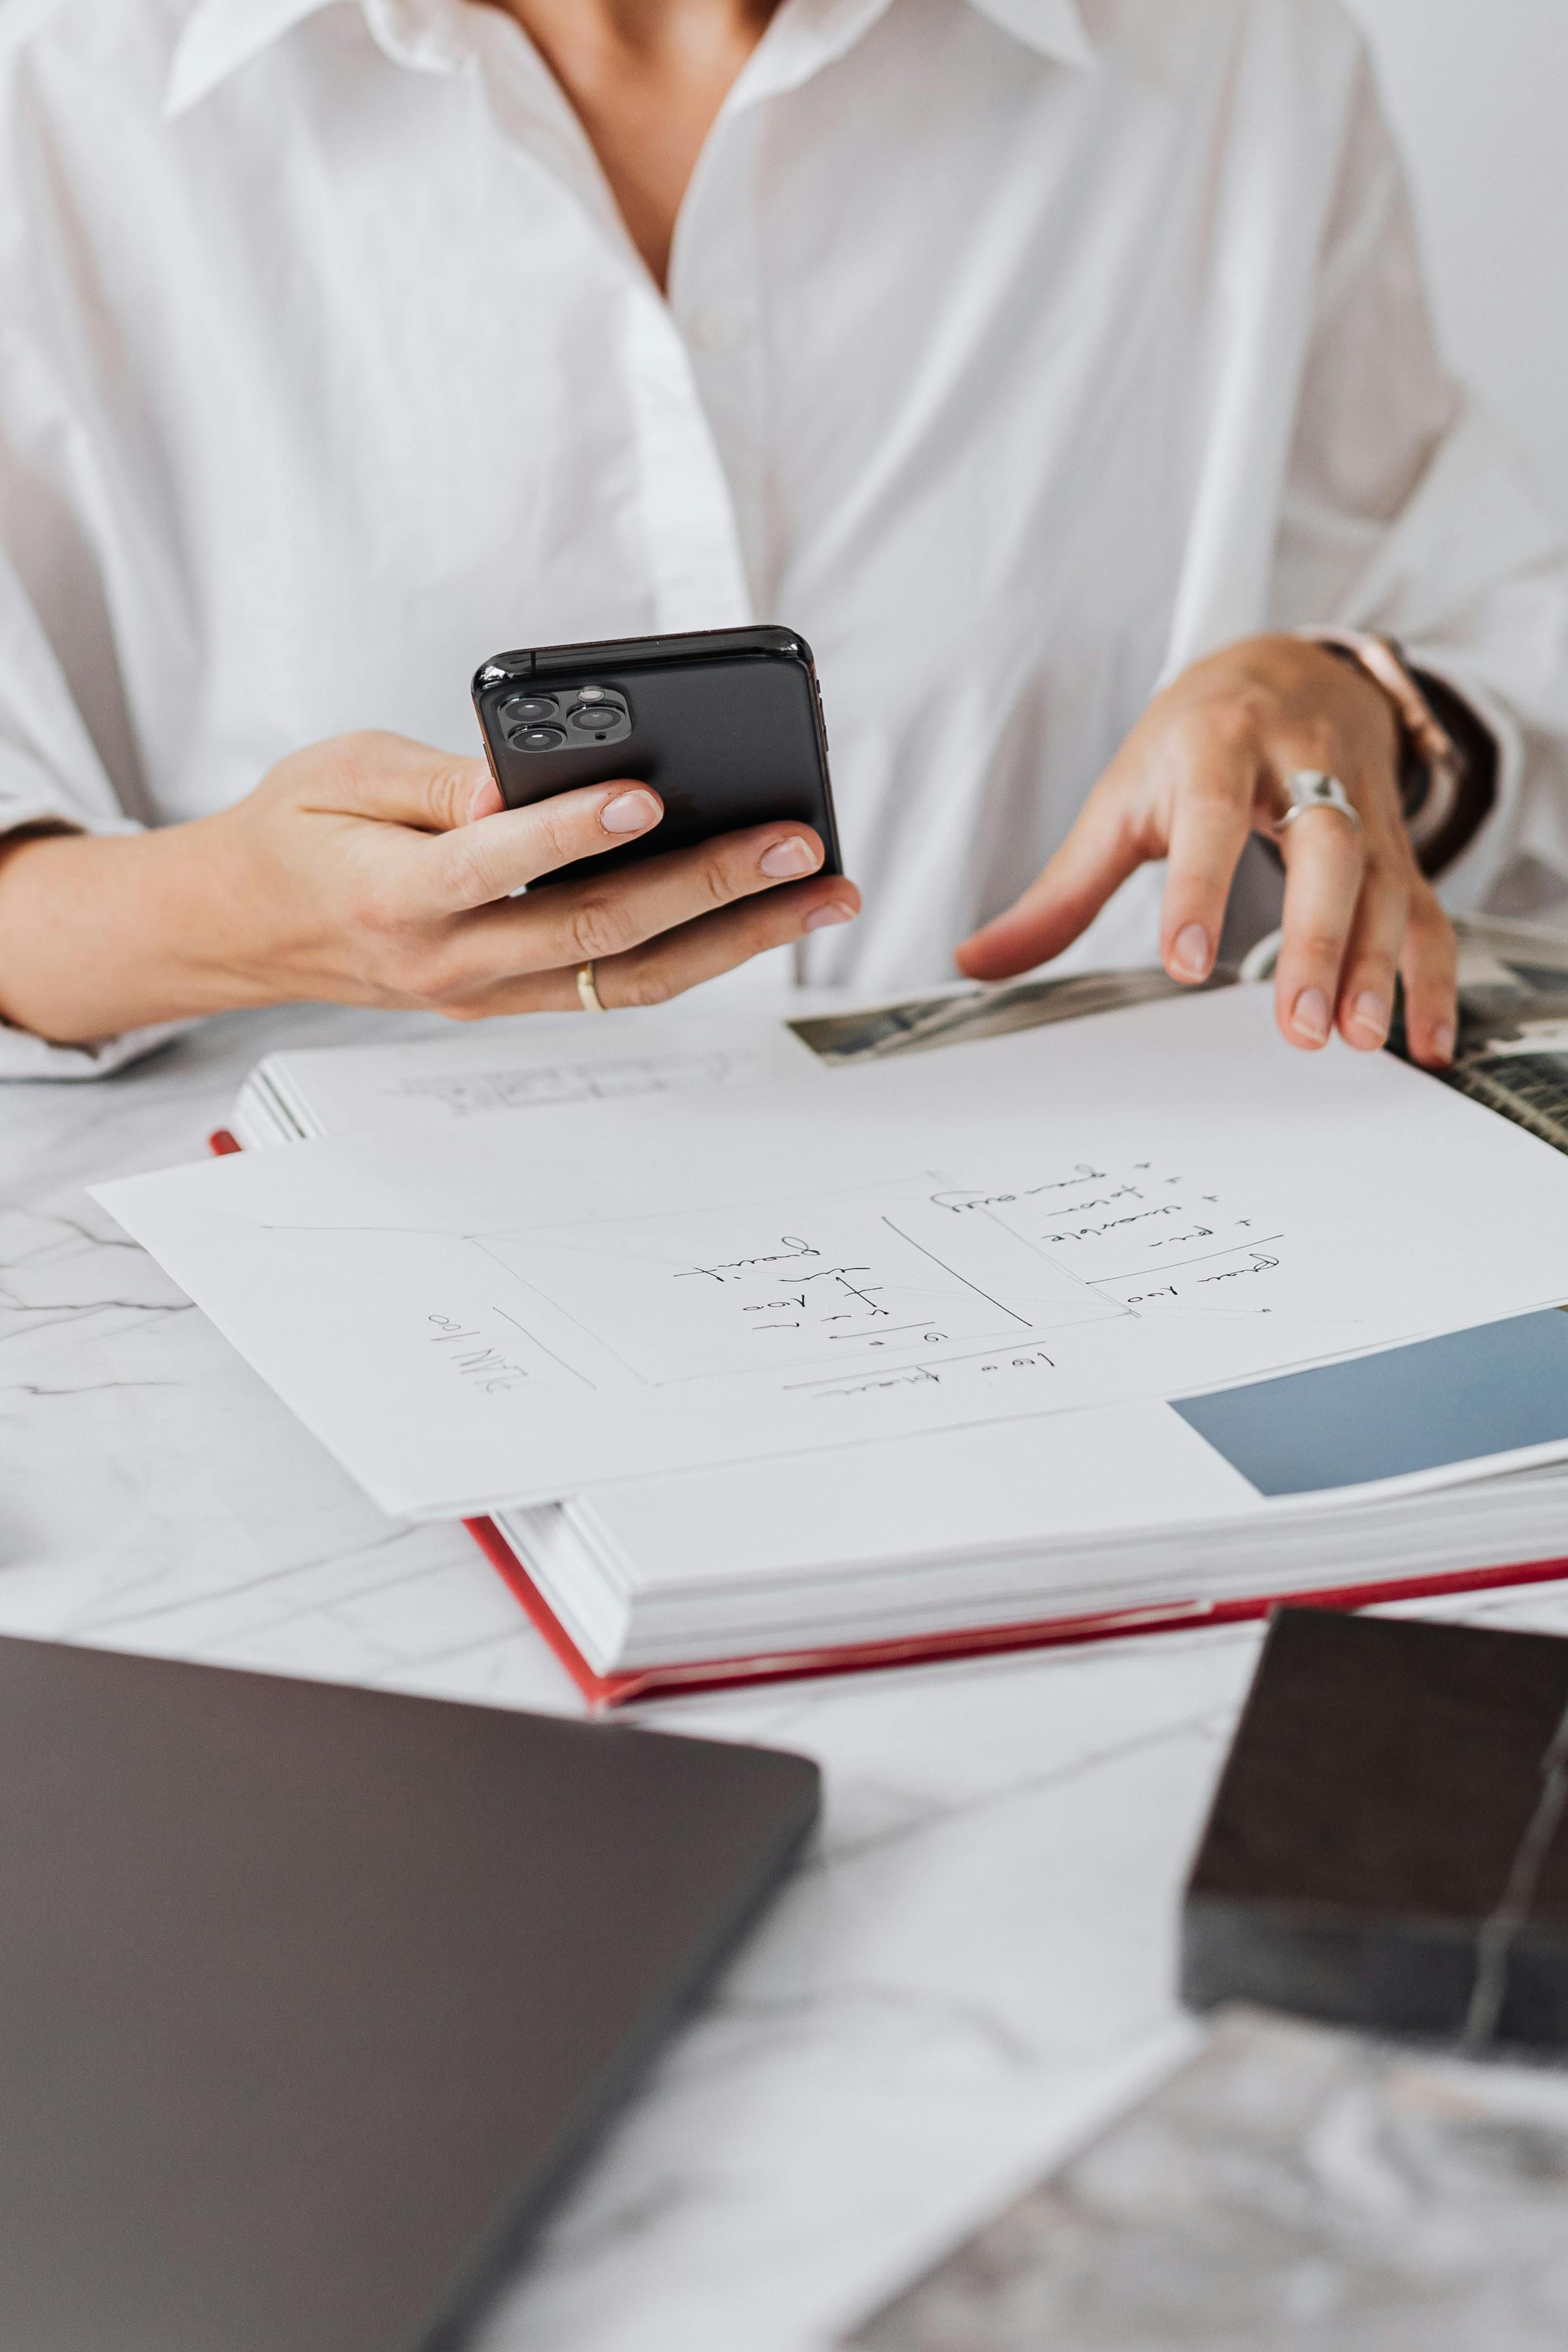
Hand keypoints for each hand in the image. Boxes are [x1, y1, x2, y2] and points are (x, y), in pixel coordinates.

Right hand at [0, 732, 859, 1042]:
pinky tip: (764, 916)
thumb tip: (516, 781)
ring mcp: (487, 993)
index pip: (497, 863)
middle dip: (710, 887)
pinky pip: (616, 985)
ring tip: (822, 893)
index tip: (648, 794)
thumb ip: (433, 780)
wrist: (249, 930)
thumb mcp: (340, 772)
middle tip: (799, 842)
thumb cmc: (297, 832)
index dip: (573, 832)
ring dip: (736, 939)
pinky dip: (697, 953)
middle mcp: (450, 960)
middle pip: (596, 932)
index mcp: (395, 892)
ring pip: (628, 978)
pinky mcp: (513, 999)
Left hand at [955, 635, 1456, 1065]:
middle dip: (1316, 938)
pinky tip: (1422, 1038)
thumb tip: (975, 962)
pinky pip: (1428, 908)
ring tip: (1355, 1037)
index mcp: (1217, 749)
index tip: (1185, 962)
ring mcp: (1361, 803)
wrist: (1290, 665)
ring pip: (1384, 881)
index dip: (1200, 888)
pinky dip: (1430, 974)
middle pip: (1325, 848)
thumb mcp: (1121, 799)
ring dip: (1376, 965)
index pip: (1213, 817)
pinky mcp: (1398, 841)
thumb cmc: (1192, 741)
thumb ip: (1058, 891)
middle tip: (1300, 1024)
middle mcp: (1303, 767)